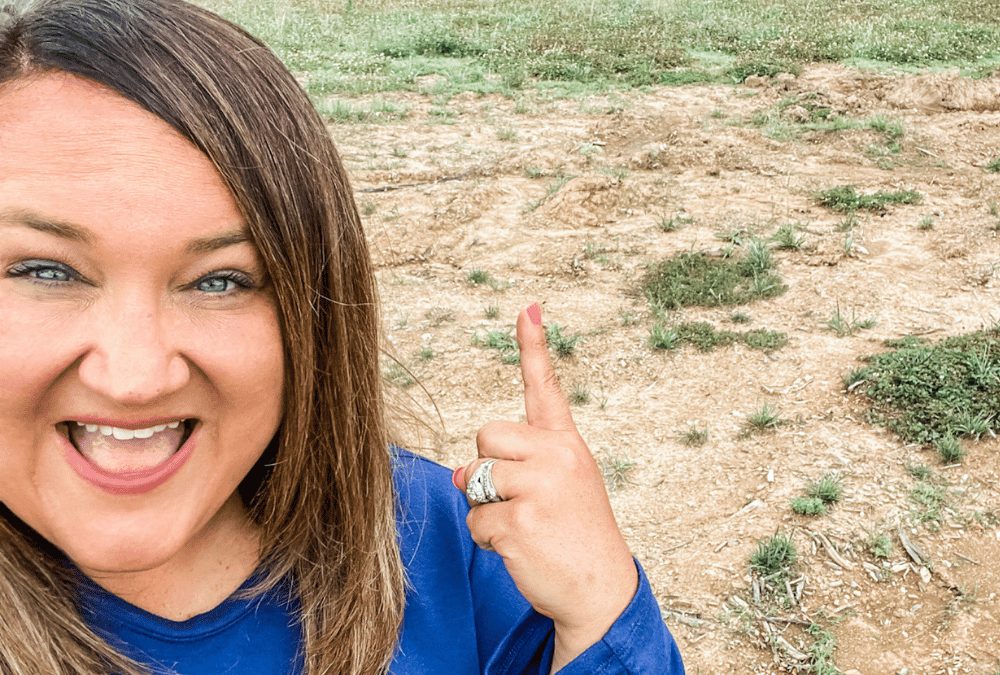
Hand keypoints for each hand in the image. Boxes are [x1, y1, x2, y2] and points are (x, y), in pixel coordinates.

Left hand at [453, 303, 637, 671]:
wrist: (602, 590)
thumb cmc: (575, 535)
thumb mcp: (558, 488)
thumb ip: (514, 468)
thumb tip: (457, 474)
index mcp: (566, 444)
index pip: (545, 387)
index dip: (533, 346)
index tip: (527, 308)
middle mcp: (556, 457)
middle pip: (485, 435)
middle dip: (487, 467)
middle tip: (517, 498)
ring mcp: (540, 488)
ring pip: (474, 480)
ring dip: (486, 509)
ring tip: (525, 527)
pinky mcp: (520, 522)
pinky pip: (475, 520)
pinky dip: (488, 539)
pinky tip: (521, 547)